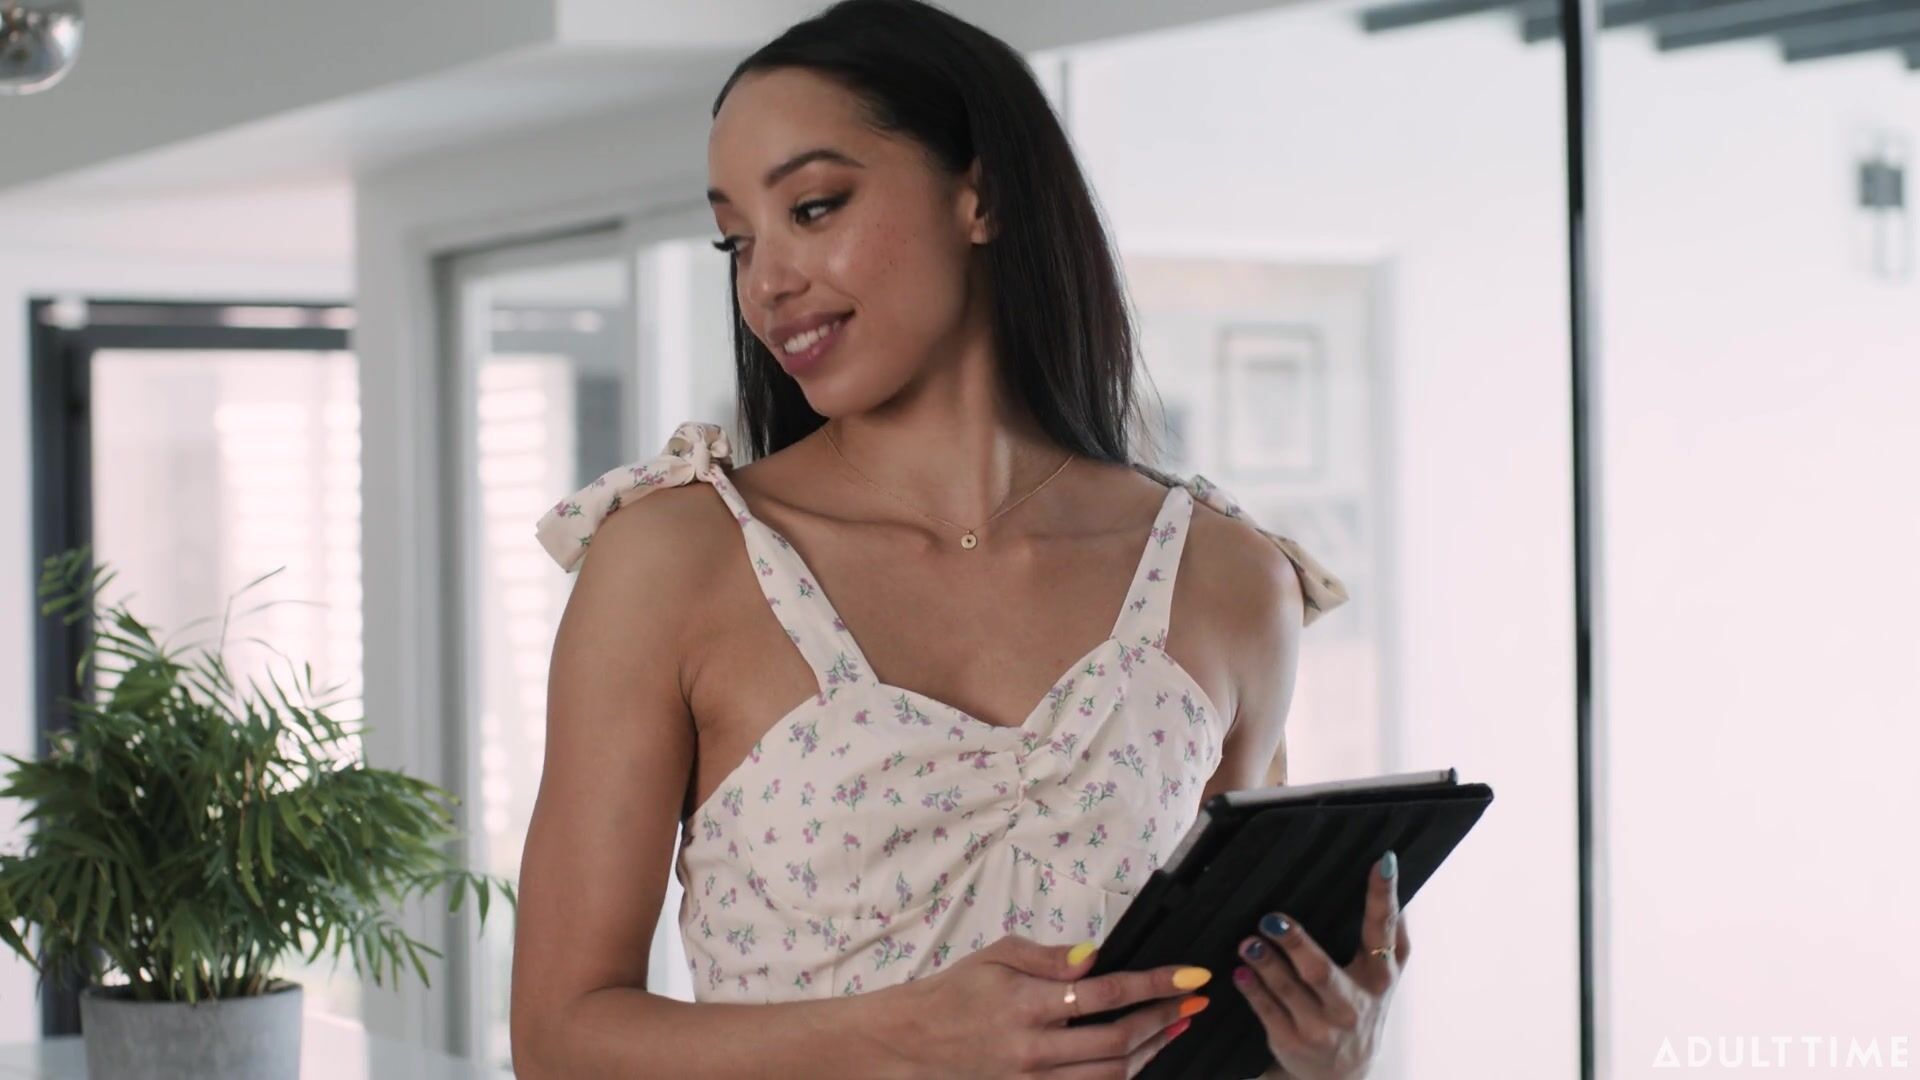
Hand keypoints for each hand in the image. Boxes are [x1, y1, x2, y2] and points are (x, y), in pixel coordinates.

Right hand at [872, 933, 1212, 1077]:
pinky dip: (1121, 1075)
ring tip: (1174, 1025)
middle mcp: (1036, 1047)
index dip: (1156, 984)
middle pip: (1119, 1040)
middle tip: (1192, 1001)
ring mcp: (1036, 1079)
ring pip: (1112, 1073)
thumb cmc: (956, 991)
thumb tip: (1095, 957)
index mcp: (1028, 1003)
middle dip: (1164, 1018)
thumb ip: (1048, 957)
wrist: (915, 1041)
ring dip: (1152, 1050)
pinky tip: (1139, 1057)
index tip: (1191, 976)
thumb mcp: (997, 955)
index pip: (1107, 992)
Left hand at [1231, 851, 1408, 1079]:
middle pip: (1322, 972)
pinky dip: (1253, 991)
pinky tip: (1240, 973)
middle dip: (1296, 945)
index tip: (1380, 861)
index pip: (1382, 932)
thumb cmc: (1361, 1008)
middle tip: (1271, 920)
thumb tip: (1390, 873)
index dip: (1383, 897)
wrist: (1343, 1074)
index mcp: (1379, 978)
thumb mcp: (1383, 978)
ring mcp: (1321, 1028)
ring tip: (1248, 941)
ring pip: (1289, 991)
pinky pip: (1267, 1013)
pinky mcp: (1292, 1042)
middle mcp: (1352, 1005)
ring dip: (1265, 964)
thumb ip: (1391, 935)